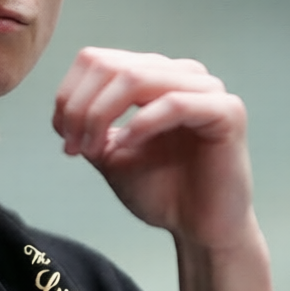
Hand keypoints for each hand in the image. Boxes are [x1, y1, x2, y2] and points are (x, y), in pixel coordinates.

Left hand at [52, 47, 273, 290]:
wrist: (200, 230)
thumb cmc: (161, 190)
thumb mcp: (110, 152)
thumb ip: (88, 123)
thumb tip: (64, 108)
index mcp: (153, 74)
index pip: (97, 60)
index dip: (69, 94)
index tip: (62, 135)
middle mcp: (180, 73)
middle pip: (110, 66)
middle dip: (81, 107)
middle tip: (74, 146)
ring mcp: (205, 89)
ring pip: (135, 78)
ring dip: (102, 114)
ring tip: (95, 149)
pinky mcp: (226, 111)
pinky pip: (174, 103)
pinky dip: (141, 124)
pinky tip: (128, 145)